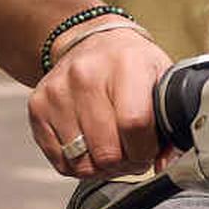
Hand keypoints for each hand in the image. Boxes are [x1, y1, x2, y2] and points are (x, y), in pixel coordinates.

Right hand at [27, 19, 170, 180]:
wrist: (92, 41)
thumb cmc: (131, 63)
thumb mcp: (161, 77)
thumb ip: (171, 120)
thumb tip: (164, 163)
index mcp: (125, 64)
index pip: (134, 124)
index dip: (145, 149)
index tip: (148, 150)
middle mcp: (86, 75)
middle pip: (106, 150)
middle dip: (125, 163)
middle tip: (131, 153)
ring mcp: (57, 92)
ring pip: (82, 162)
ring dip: (101, 167)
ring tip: (112, 150)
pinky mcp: (38, 107)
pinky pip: (60, 161)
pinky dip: (78, 164)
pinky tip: (90, 148)